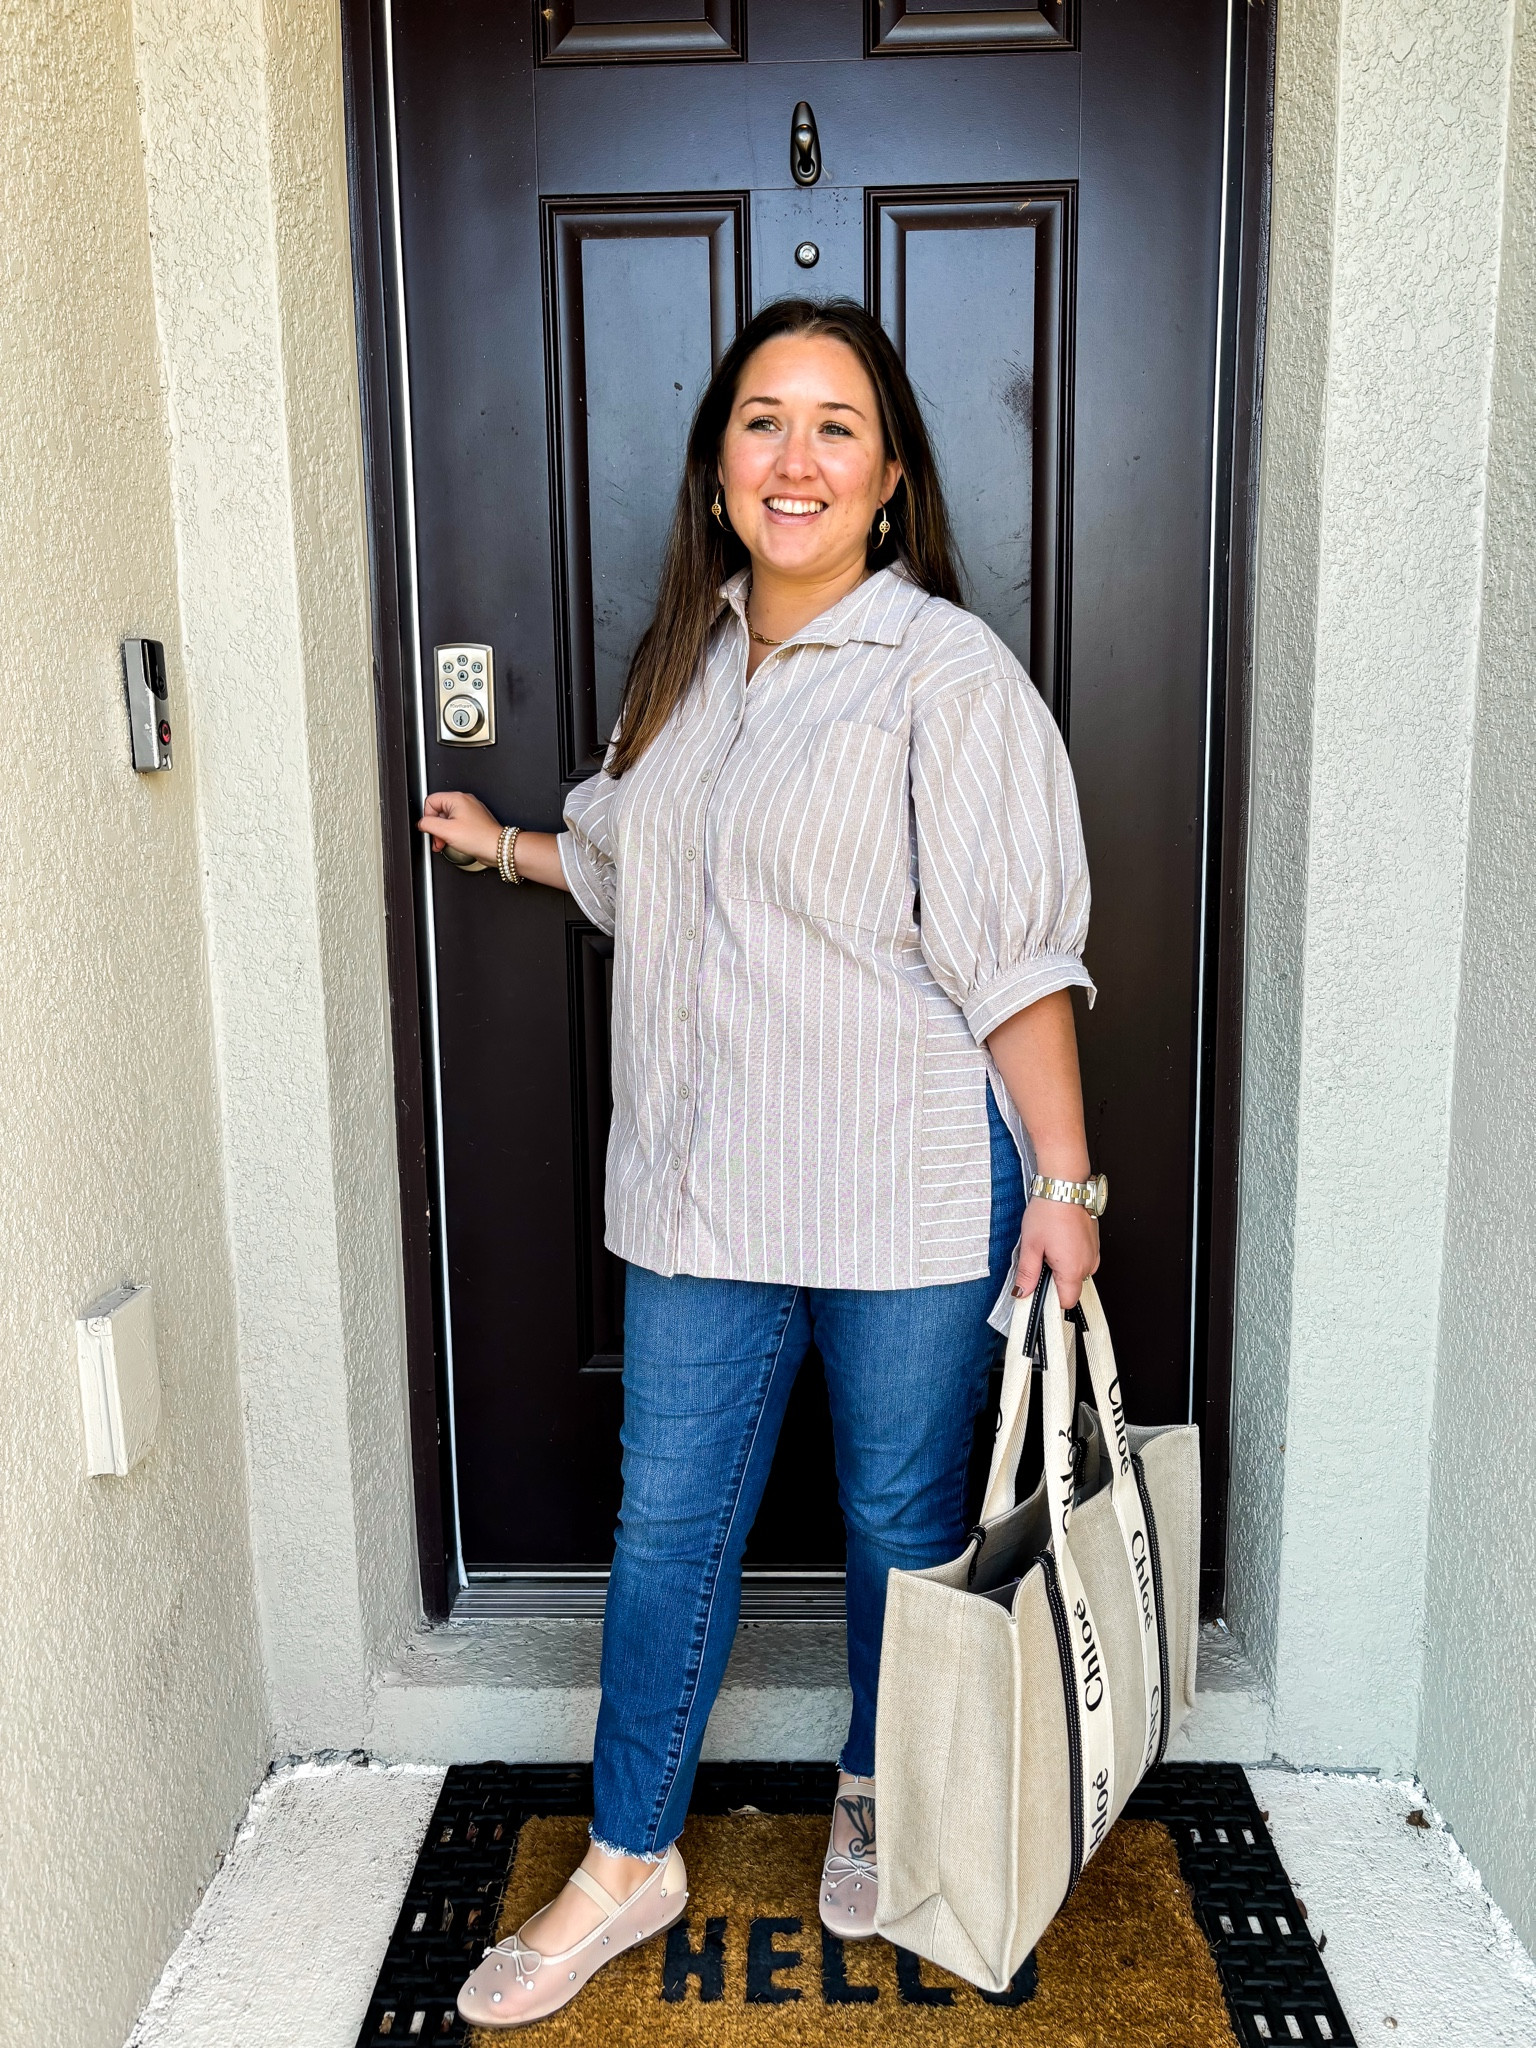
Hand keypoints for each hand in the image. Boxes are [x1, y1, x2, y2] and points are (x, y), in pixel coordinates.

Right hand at [418, 789, 502, 865]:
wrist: (498, 848)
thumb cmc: (479, 838)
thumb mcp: (447, 831)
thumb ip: (429, 824)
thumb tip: (421, 823)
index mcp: (457, 798)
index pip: (430, 801)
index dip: (427, 817)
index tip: (431, 829)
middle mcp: (464, 801)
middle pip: (438, 810)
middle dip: (435, 827)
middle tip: (438, 839)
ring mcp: (469, 811)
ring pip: (447, 819)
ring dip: (443, 832)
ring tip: (445, 843)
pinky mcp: (473, 821)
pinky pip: (456, 824)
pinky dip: (452, 833)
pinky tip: (453, 842)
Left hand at [1012, 1196, 1099, 1310]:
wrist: (1065, 1187)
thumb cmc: (1049, 1211)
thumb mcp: (1030, 1245)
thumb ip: (1027, 1274)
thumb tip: (1022, 1292)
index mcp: (1073, 1269)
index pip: (1065, 1302)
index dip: (1050, 1299)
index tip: (1038, 1289)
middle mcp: (1088, 1264)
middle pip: (1070, 1288)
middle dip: (1054, 1280)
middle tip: (1041, 1260)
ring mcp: (1093, 1254)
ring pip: (1076, 1274)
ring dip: (1062, 1268)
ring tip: (1050, 1247)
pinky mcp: (1094, 1245)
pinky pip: (1082, 1261)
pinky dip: (1070, 1257)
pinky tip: (1059, 1242)